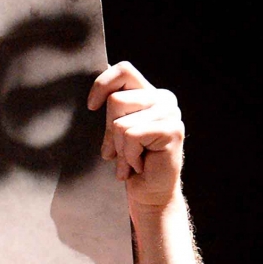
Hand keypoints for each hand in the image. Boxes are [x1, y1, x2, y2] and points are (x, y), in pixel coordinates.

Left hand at [88, 62, 184, 214]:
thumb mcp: (114, 133)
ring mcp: (170, 112)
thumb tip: (94, 96)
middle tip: (117, 152)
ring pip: (121, 123)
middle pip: (116, 100)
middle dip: (109, 132)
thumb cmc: (130, 163)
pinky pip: (132, 136)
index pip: (123, 70)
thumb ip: (111, 111)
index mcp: (148, 93)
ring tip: (130, 160)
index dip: (102, 84)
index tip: (91, 107)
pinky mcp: (172, 129)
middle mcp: (163, 98)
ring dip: (120, 148)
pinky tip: (139, 164)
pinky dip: (129, 156)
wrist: (149, 193)